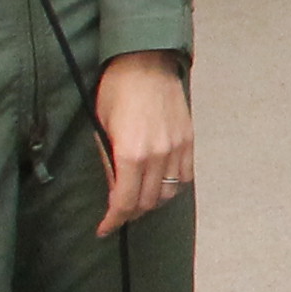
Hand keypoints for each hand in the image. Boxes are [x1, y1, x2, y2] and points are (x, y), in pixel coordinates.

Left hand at [91, 51, 194, 234]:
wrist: (145, 63)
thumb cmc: (116, 91)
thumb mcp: (102, 129)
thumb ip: (109, 163)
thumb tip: (113, 189)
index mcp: (131, 154)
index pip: (124, 202)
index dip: (113, 221)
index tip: (105, 229)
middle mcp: (158, 155)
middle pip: (148, 202)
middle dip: (130, 213)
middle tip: (118, 213)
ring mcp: (177, 148)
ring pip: (169, 193)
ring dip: (152, 201)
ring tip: (139, 198)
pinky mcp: (188, 140)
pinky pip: (184, 177)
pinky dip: (172, 186)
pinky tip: (160, 183)